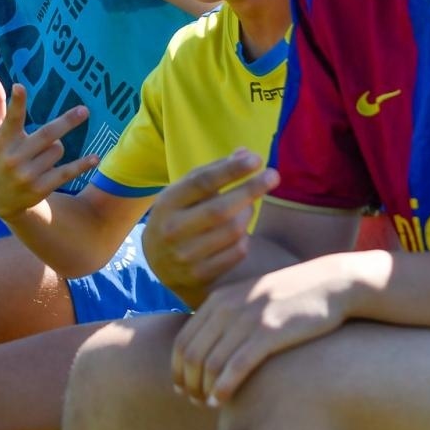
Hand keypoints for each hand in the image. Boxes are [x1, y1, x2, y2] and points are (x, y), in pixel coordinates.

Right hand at [0, 75, 92, 219]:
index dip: (15, 103)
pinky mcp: (41, 187)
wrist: (1, 200)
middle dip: (66, 122)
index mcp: (2, 140)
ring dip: (58, 147)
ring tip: (44, 154)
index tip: (19, 87)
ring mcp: (28, 174)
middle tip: (84, 110)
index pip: (10, 119)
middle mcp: (14, 157)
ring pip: (58, 149)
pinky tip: (94, 158)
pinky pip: (66, 172)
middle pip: (46, 135)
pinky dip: (81, 165)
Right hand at [142, 150, 277, 302]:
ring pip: (233, 230)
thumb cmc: (177, 217)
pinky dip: (244, 237)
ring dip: (248, 214)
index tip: (256, 159)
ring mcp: (187, 255)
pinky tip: (240, 232)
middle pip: (221, 209)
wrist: (156, 263)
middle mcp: (174, 230)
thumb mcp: (183, 192)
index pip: (202, 183)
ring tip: (248, 206)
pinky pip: (237, 252)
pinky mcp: (201, 275)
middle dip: (251, 189)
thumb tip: (246, 154)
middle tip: (273, 176)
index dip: (231, 170)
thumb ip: (211, 172)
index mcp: (167, 203)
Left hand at [171, 257, 354, 405]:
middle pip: (191, 355)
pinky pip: (236, 366)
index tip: (182, 389)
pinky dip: (223, 387)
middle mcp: (226, 307)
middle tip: (194, 402)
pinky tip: (220, 402)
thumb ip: (225, 317)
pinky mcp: (269, 332)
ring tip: (207, 405)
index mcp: (217, 300)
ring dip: (204, 390)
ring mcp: (247, 319)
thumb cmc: (288, 299)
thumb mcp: (248, 300)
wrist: (327, 284)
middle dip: (189, 384)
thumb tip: (206, 349)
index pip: (182, 341)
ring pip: (210, 363)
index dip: (177, 370)